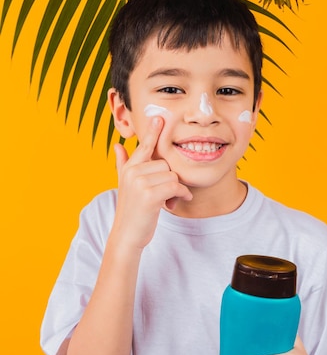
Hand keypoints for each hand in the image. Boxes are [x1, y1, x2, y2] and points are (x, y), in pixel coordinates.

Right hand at [112, 116, 191, 249]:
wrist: (127, 236)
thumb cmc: (131, 211)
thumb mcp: (124, 185)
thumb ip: (122, 164)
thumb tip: (117, 146)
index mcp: (129, 168)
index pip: (144, 147)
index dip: (153, 132)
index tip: (159, 118)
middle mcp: (133, 172)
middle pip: (166, 164)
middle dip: (171, 180)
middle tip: (167, 196)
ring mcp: (140, 182)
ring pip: (172, 175)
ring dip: (177, 190)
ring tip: (169, 202)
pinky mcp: (149, 194)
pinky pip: (175, 186)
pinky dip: (180, 195)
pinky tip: (176, 203)